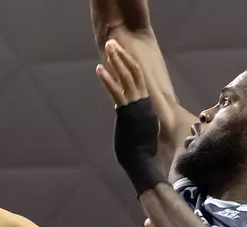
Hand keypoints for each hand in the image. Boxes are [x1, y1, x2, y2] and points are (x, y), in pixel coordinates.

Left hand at [97, 40, 166, 194]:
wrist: (143, 164)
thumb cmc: (141, 153)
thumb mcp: (139, 133)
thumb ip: (135, 122)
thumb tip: (130, 122)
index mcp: (147, 106)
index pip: (139, 80)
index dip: (129, 65)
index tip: (120, 54)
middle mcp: (143, 102)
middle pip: (134, 72)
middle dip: (122, 56)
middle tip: (113, 43)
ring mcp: (136, 107)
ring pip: (127, 77)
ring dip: (116, 61)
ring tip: (109, 47)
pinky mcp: (126, 113)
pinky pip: (116, 92)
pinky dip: (107, 79)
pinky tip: (99, 69)